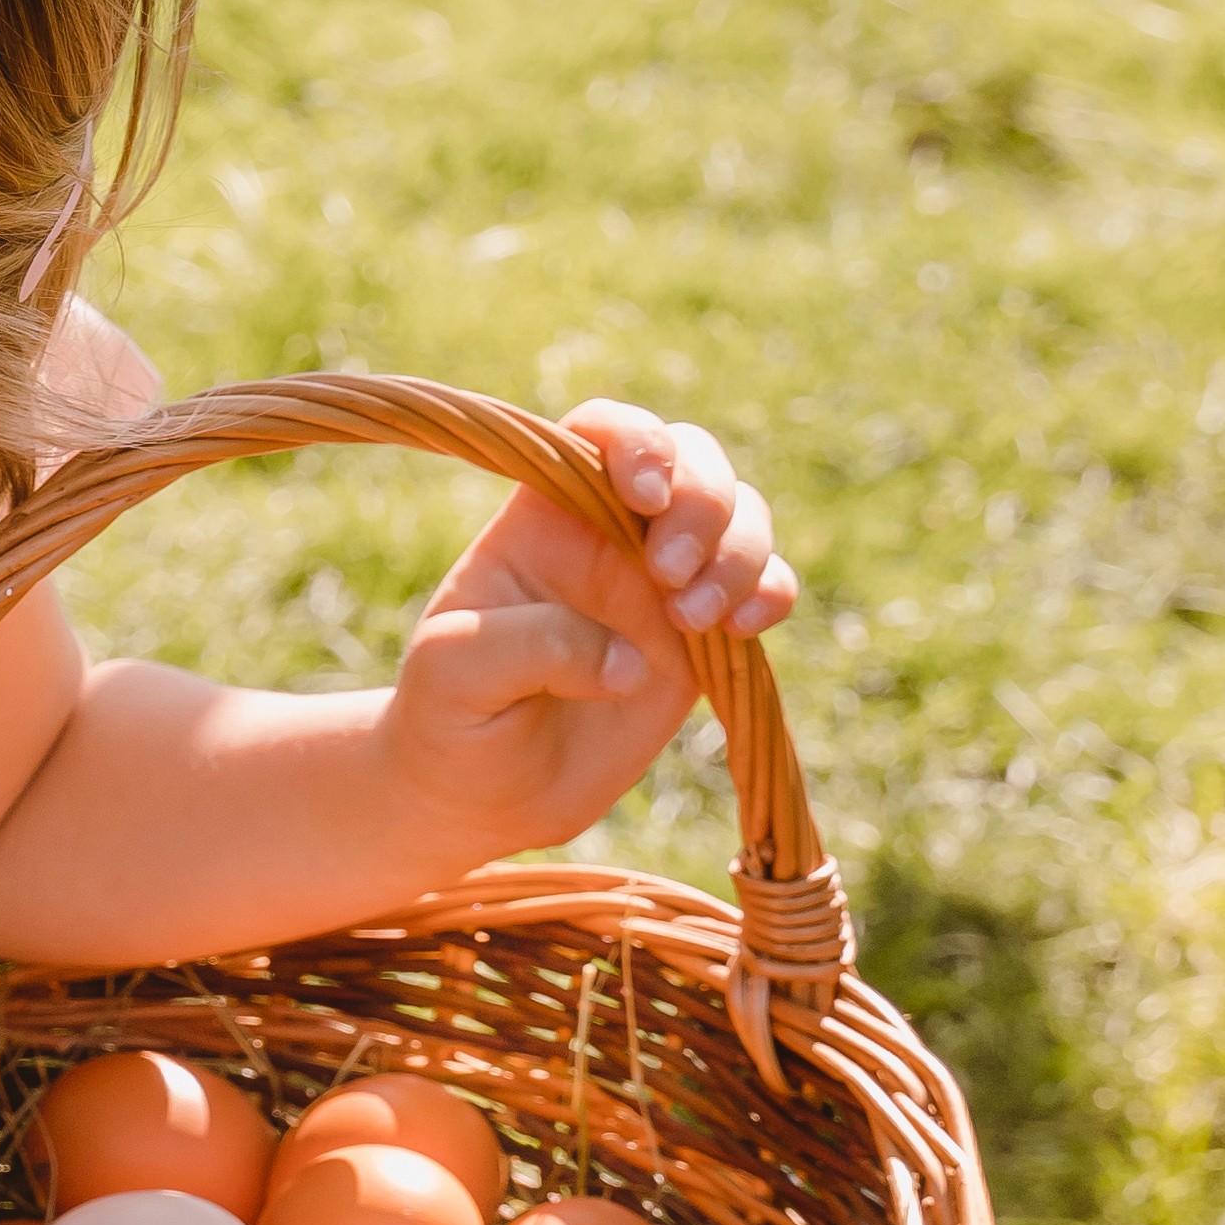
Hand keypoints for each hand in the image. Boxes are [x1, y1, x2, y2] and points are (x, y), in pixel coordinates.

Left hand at [381, 402, 800, 855]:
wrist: (486, 793)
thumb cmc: (451, 717)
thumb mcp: (453, 676)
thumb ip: (526, 648)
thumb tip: (631, 660)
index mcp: (543, 514)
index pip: (601, 431)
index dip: (636, 441)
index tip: (642, 496)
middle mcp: (611, 531)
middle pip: (692, 458)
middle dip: (703, 501)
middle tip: (669, 573)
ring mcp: (666, 579)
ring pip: (741, 515)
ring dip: (738, 553)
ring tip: (693, 621)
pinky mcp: (707, 634)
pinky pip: (768, 585)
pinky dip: (773, 592)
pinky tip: (744, 629)